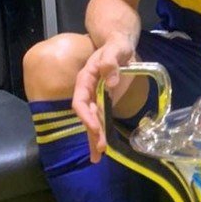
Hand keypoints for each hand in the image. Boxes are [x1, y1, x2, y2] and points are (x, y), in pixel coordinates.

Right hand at [72, 33, 135, 162]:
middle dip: (92, 133)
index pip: (80, 101)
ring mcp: (96, 96)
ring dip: (95, 137)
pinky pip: (101, 117)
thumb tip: (111, 82)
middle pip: (86, 115)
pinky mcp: (105, 100)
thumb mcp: (116, 48)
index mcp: (86, 78)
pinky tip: (103, 146)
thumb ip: (111, 62)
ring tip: (97, 158)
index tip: (96, 128)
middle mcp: (88, 90)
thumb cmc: (117, 45)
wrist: (120, 43)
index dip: (86, 116)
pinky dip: (101, 131)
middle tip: (99, 151)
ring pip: (93, 120)